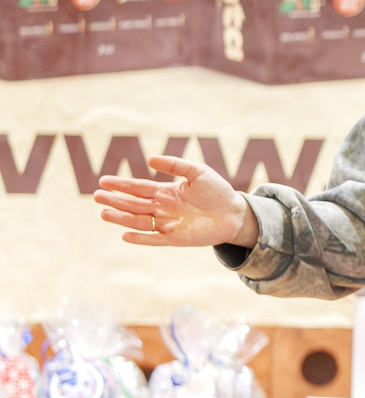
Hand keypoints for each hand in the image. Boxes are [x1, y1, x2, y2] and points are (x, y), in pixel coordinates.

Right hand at [94, 155, 257, 247]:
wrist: (236, 212)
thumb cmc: (217, 190)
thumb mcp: (197, 172)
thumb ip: (175, 165)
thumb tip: (149, 158)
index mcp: (165, 192)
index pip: (138, 188)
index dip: (121, 185)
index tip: (103, 181)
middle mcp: (163, 208)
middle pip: (134, 204)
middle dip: (116, 201)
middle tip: (96, 196)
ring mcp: (168, 224)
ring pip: (140, 221)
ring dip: (122, 219)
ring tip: (104, 214)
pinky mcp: (177, 238)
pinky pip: (155, 239)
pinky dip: (141, 238)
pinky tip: (126, 235)